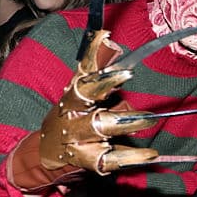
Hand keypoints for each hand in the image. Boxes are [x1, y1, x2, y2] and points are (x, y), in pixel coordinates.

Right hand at [36, 30, 159, 174]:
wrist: (46, 151)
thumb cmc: (71, 113)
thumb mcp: (76, 88)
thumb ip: (91, 66)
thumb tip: (105, 37)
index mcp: (72, 97)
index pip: (84, 81)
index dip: (99, 70)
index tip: (118, 60)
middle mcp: (73, 118)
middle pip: (90, 101)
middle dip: (110, 92)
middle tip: (133, 83)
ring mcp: (80, 140)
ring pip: (104, 128)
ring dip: (128, 123)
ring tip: (150, 120)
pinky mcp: (88, 160)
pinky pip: (112, 159)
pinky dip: (132, 157)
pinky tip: (150, 154)